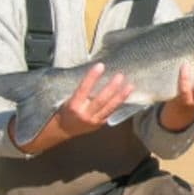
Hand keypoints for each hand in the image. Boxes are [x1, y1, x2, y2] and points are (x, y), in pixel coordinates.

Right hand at [11, 63, 132, 152]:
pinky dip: (120, 104)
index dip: (92, 77)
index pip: (83, 89)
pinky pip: (111, 113)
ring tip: (130, 86)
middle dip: (111, 88)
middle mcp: (85, 114)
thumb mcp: (67, 99)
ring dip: (120, 97)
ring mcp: (94, 121)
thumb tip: (93, 72)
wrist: (64, 129)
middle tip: (120, 76)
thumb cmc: (65, 109)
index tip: (100, 66)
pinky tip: (127, 95)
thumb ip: (80, 90)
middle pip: (100, 100)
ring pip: (109, 108)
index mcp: (73, 106)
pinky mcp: (100, 124)